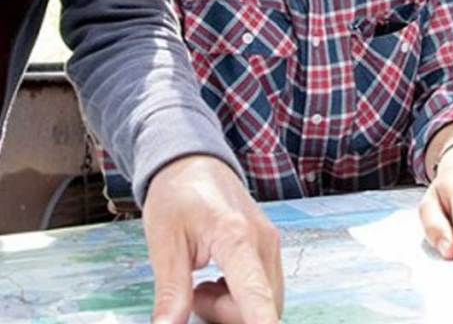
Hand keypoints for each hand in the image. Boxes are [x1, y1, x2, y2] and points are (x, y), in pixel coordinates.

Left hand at [144, 155, 282, 323]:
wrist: (192, 161)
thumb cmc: (176, 195)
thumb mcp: (164, 243)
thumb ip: (171, 291)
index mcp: (236, 238)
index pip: (257, 296)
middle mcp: (263, 241)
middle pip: (262, 306)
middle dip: (227, 316)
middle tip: (194, 296)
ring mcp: (271, 243)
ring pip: (265, 300)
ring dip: (234, 307)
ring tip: (202, 285)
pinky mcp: (269, 246)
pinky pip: (264, 288)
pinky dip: (240, 296)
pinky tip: (217, 279)